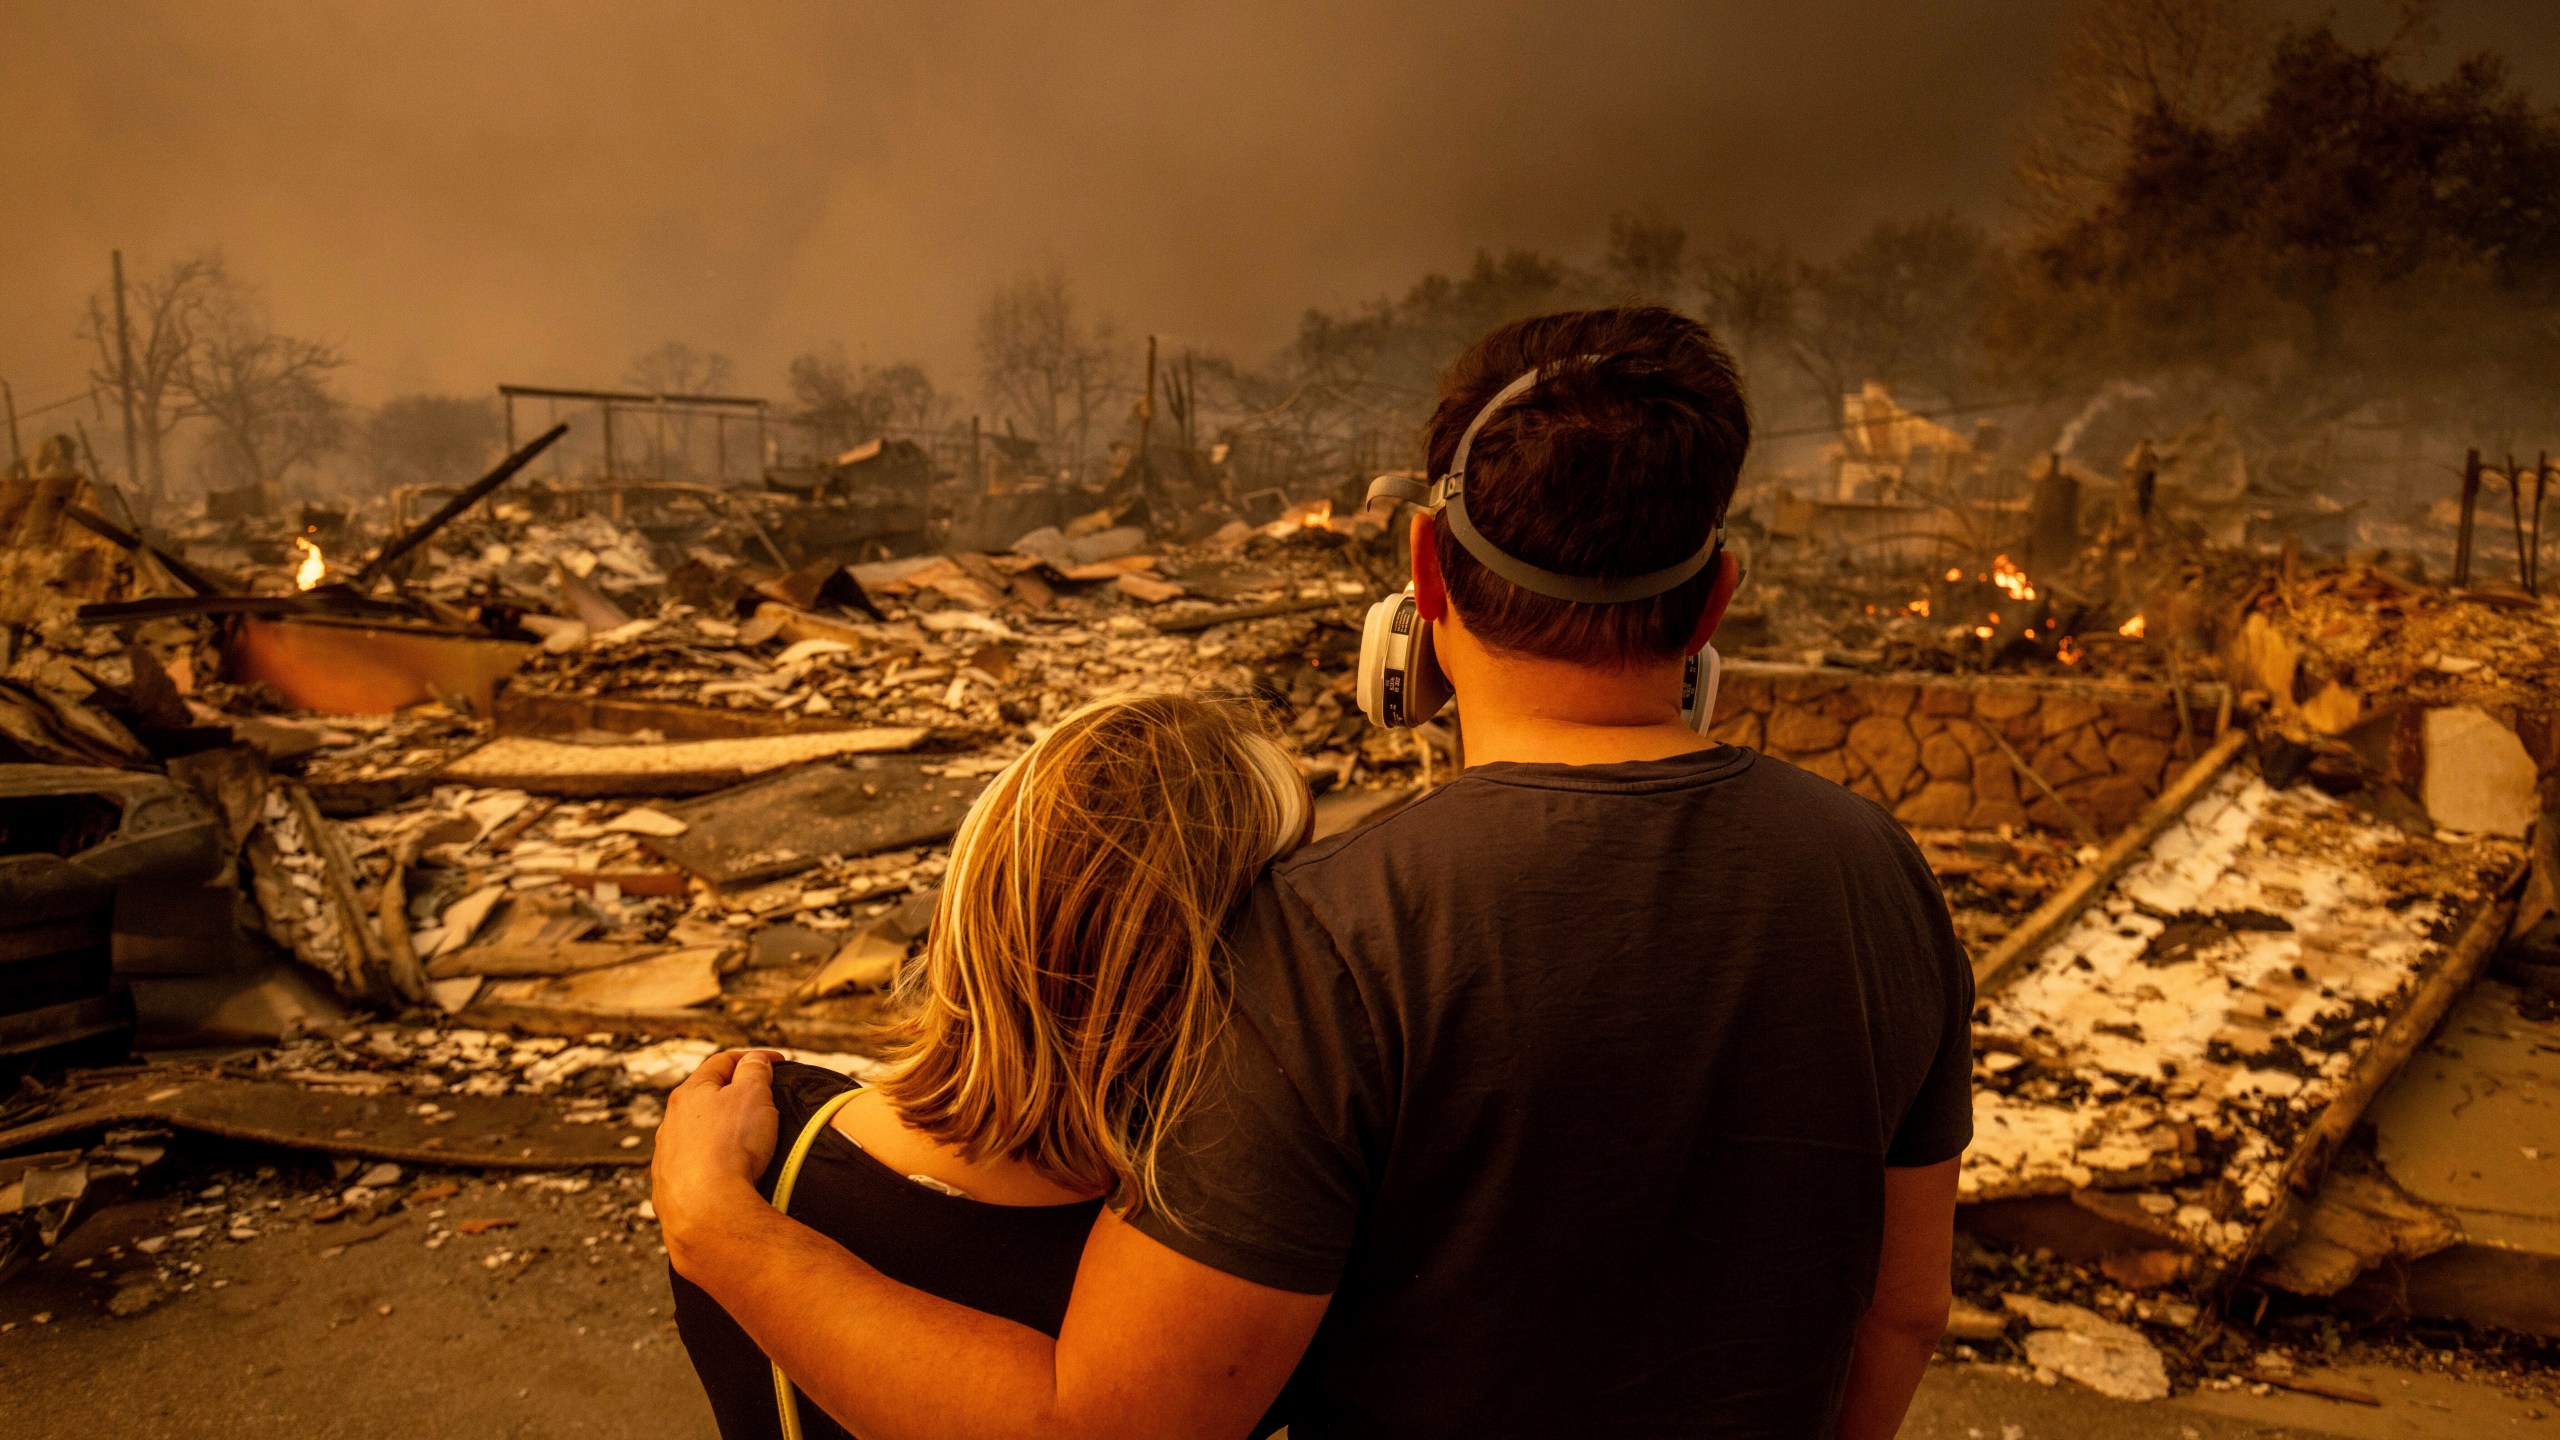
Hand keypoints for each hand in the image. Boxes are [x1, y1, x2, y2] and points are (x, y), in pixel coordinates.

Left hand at [652, 1049, 782, 1266]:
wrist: (707, 1210)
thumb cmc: (732, 1147)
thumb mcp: (754, 1095)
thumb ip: (755, 1070)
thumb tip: (753, 1060)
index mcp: (689, 1093)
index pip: (722, 1062)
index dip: (754, 1058)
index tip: (779, 1063)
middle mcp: (670, 1122)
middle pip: (704, 1098)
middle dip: (732, 1095)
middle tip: (761, 1101)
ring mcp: (665, 1157)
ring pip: (694, 1134)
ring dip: (717, 1132)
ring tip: (743, 1142)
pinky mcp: (667, 1188)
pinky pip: (692, 1168)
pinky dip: (709, 1164)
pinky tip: (724, 1174)